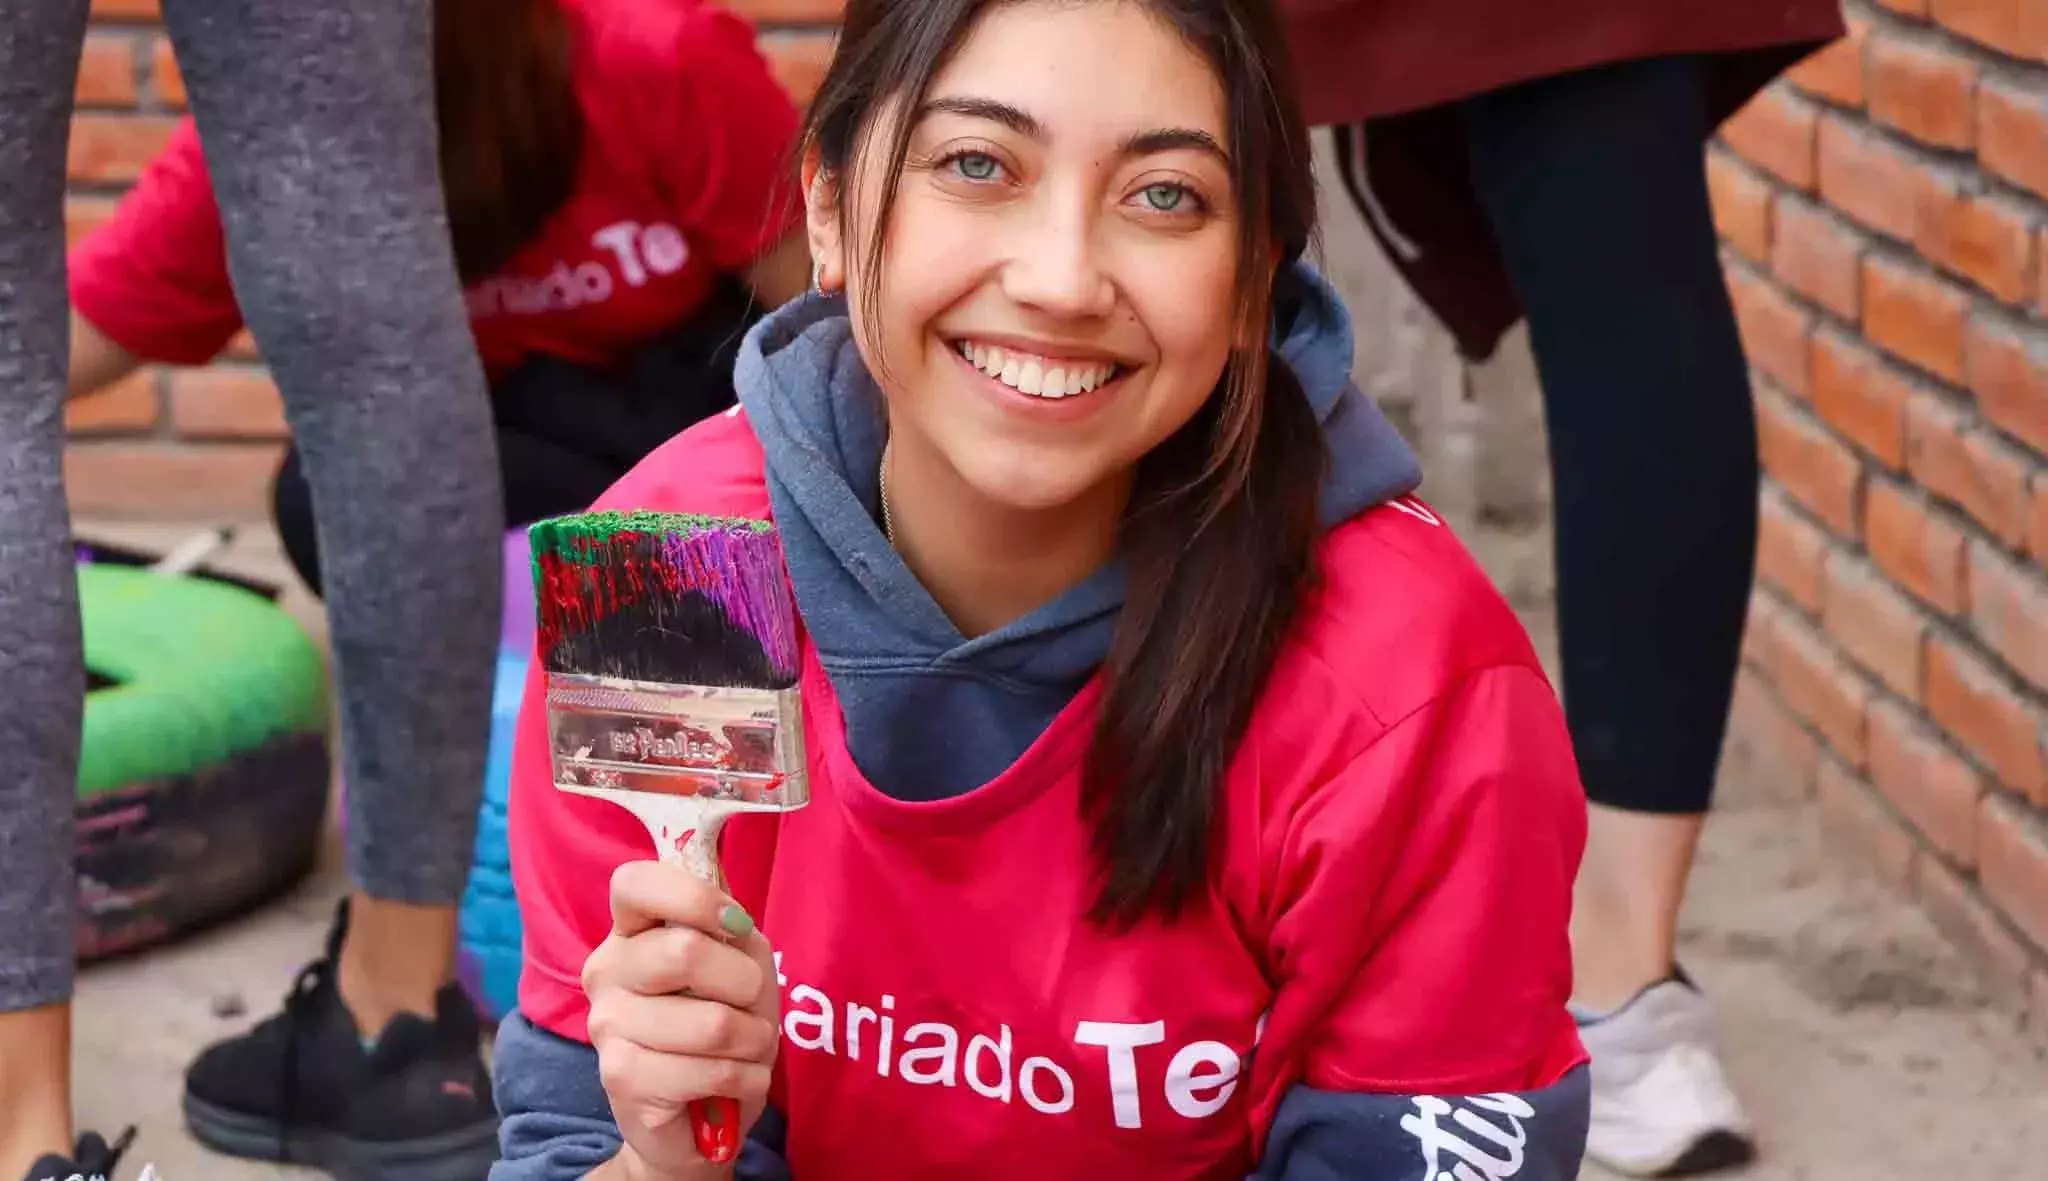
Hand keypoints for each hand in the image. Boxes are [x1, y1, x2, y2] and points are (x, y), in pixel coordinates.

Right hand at [584, 860, 779, 1180]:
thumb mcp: (740, 967)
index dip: (693, 896)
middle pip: (685, 951)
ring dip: (754, 1040)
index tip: (734, 924)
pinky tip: (735, 1082)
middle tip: (749, 1006)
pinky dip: (746, 1078)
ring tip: (744, 1049)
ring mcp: (607, 1027)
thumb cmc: (720, 1028)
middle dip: (746, 984)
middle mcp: (606, 973)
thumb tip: (731, 918)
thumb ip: (733, 932)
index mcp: (629, 933)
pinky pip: (712, 1070)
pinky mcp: (622, 1079)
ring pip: (711, 1022)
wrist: (699, 1117)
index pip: (633, 883)